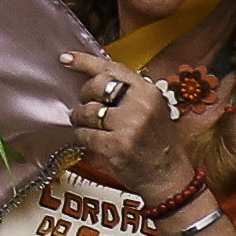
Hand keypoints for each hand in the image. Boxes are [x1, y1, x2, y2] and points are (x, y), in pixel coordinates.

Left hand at [66, 61, 202, 207]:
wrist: (169, 177)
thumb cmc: (157, 143)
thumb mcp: (151, 110)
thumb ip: (129, 94)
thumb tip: (94, 79)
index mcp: (148, 91)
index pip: (113, 68)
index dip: (86, 62)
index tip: (66, 58)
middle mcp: (140, 104)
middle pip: (97, 86)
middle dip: (84, 95)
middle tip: (84, 105)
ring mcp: (129, 125)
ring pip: (87, 111)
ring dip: (79, 118)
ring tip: (84, 124)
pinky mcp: (117, 145)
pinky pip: (85, 134)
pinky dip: (82, 137)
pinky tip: (89, 140)